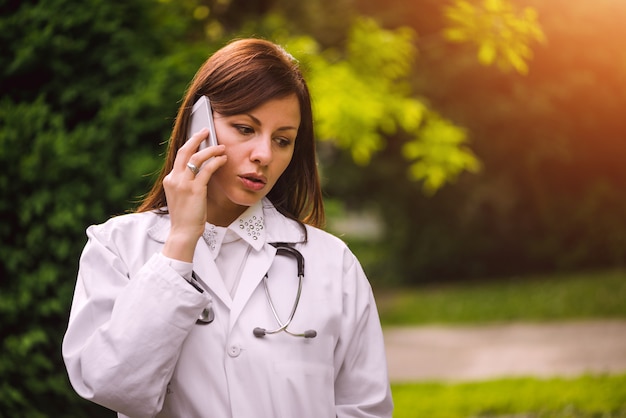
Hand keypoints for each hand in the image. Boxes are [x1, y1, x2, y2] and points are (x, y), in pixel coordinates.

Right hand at [161, 128, 226, 261]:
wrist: (183, 232)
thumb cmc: (186, 216)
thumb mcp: (182, 196)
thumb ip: (187, 182)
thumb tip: (201, 170)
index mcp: (170, 179)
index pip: (179, 157)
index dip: (190, 145)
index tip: (198, 137)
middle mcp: (174, 179)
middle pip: (184, 151)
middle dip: (196, 138)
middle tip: (206, 131)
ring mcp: (183, 184)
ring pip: (196, 158)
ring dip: (210, 150)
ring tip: (221, 148)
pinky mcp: (195, 190)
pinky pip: (207, 170)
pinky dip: (216, 162)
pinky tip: (223, 160)